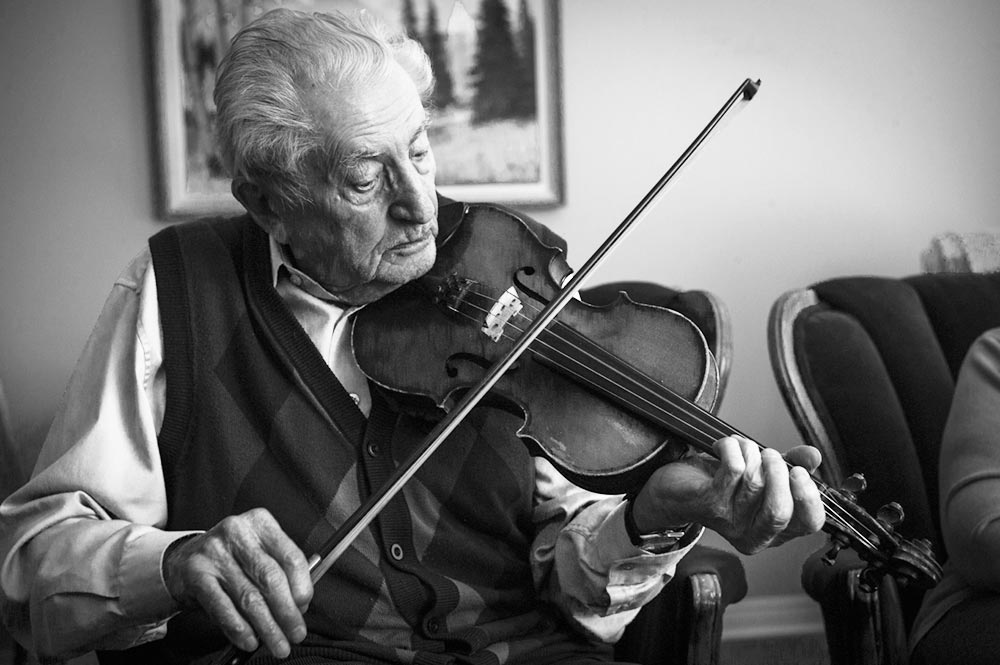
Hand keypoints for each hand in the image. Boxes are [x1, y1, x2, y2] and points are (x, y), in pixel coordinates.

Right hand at [162, 508, 312, 657]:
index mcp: (260, 523)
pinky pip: (222, 606)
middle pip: (270, 578)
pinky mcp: (197, 573)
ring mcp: (215, 552)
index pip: (290, 556)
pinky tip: (249, 640)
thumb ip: (281, 572)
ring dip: (267, 627)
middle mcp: (237, 532)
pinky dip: (239, 628)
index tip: (305, 607)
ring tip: (278, 644)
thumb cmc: (232, 558)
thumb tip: (299, 606)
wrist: (184, 559)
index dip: (302, 586)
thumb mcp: (258, 552)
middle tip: (296, 634)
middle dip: (287, 613)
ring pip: (248, 597)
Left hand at [630, 436, 824, 553]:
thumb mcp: (761, 475)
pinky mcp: (709, 505)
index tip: (798, 470)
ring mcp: (731, 523)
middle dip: (778, 472)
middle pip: (780, 511)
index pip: (809, 523)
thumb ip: (790, 466)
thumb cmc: (720, 483)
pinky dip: (732, 448)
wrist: (673, 491)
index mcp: (775, 531)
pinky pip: (733, 470)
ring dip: (750, 452)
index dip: (809, 495)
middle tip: (768, 454)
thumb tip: (814, 456)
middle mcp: (754, 534)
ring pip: (755, 482)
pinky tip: (724, 446)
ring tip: (741, 446)